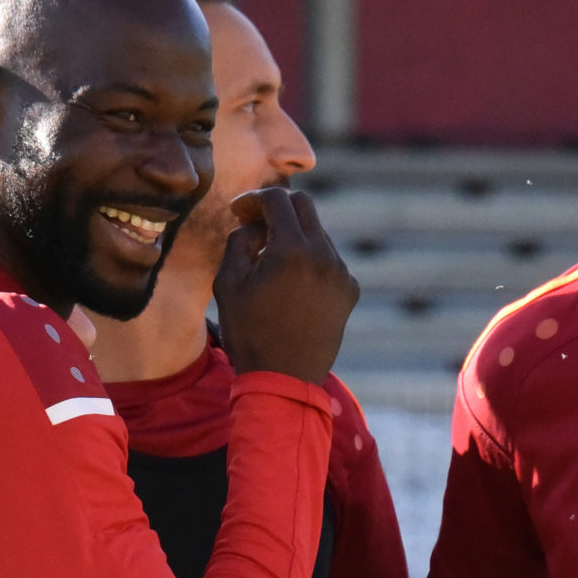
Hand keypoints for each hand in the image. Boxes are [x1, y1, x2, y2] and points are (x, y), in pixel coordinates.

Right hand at [212, 186, 356, 385]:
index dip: (253, 198)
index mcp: (292, 249)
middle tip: (256, 225)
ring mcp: (341, 273)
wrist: (284, 379)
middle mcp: (324, 254)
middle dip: (278, 208)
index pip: (278, 199)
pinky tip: (292, 285)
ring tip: (271, 261)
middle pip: (305, 206)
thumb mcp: (227, 283)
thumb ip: (239, 241)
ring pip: (318, 234)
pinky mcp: (349, 291)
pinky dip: (310, 260)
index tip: (238, 211)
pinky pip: (330, 261)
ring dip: (294, 236)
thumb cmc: (249, 332)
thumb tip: (254, 225)